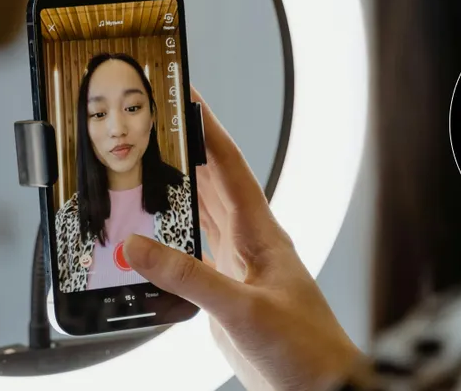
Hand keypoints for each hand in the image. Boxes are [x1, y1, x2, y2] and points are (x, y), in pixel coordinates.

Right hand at [122, 87, 363, 390]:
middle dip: (186, 153)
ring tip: (146, 170)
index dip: (208, 130)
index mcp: (262, 234)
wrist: (321, 388)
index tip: (187, 99)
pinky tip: (154, 239)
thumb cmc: (308, 347)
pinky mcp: (227, 297)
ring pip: (203, 218)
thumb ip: (189, 279)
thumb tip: (138, 248)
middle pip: (212, 185)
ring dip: (178, 194)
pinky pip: (193, 257)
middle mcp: (250, 245)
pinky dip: (171, 244)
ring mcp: (238, 270)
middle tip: (155, 126)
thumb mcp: (243, 308)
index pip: (229, 167)